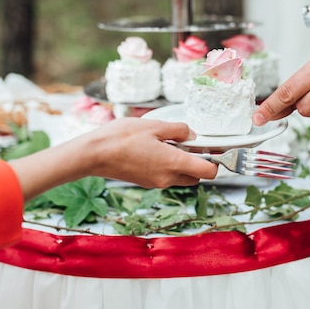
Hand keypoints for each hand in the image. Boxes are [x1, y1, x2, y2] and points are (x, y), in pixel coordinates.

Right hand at [11, 118, 218, 199]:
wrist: (93, 154)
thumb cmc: (121, 138)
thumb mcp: (154, 126)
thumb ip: (178, 130)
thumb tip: (192, 135)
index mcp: (174, 163)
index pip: (209, 172)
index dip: (216, 161)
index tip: (214, 149)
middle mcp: (168, 178)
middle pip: (196, 177)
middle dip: (199, 163)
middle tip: (190, 144)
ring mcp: (156, 182)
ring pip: (181, 177)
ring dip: (182, 164)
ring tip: (169, 144)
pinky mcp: (146, 182)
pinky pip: (166, 176)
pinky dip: (168, 166)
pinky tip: (156, 149)